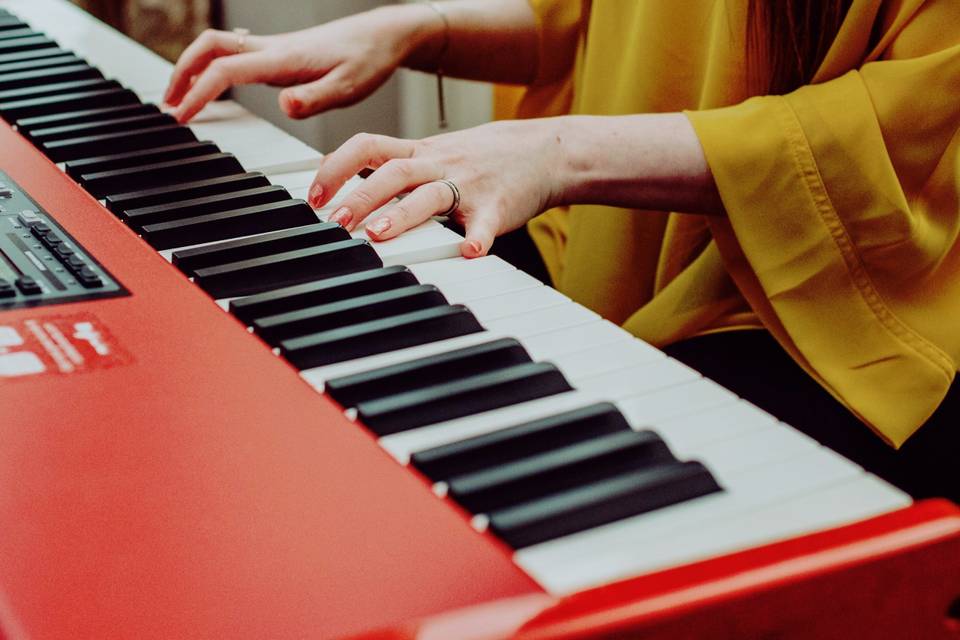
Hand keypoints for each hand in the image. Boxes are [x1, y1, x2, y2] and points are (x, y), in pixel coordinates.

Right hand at [163, 6, 439, 122]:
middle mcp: (271, 49)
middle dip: (181, 74)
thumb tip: (284, 105)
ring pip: (217, 47)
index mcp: (282, 59)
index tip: (183, 116)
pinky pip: (234, 53)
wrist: (384, 35)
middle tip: (168, 105)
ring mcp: (273, 49)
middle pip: (208, 48)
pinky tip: (214, 85)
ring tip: (180, 98)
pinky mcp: (280, 53)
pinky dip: (212, 66)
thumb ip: (314, 99)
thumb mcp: (347, 88)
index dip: (199, 92)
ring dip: (192, 68)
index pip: (225, 70)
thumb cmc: (368, 60)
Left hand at [308, 119, 564, 257]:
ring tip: (378, 235)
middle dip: (361, 195)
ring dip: (401, 214)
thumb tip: (345, 187)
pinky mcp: (498, 207)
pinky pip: (486, 224)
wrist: (545, 151)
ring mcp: (470, 185)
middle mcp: (440, 164)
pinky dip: (477, 239)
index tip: (314, 195)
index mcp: (420, 152)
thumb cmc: (483, 157)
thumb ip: (396, 167)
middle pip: (394, 172)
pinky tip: (469, 254)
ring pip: (430, 195)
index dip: (337, 167)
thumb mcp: (435, 153)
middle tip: (337, 221)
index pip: (368, 147)